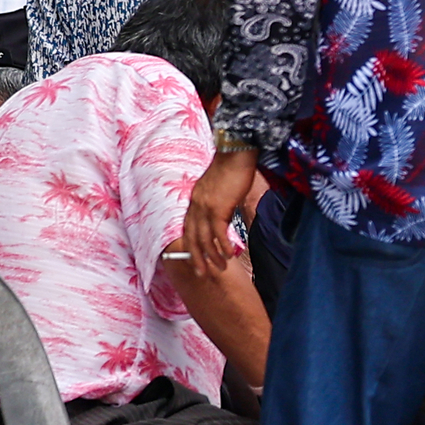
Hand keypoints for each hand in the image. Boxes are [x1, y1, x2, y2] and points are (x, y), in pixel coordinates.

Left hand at [182, 148, 264, 271]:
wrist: (236, 151)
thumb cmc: (233, 166)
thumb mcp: (220, 186)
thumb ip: (218, 199)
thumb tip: (224, 211)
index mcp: (195, 199)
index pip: (189, 227)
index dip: (191, 244)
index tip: (195, 257)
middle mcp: (196, 204)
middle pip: (192, 237)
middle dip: (196, 258)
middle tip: (202, 273)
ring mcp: (205, 207)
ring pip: (204, 239)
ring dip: (212, 256)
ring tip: (221, 268)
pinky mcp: (218, 208)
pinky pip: (218, 233)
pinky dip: (223, 246)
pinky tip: (229, 254)